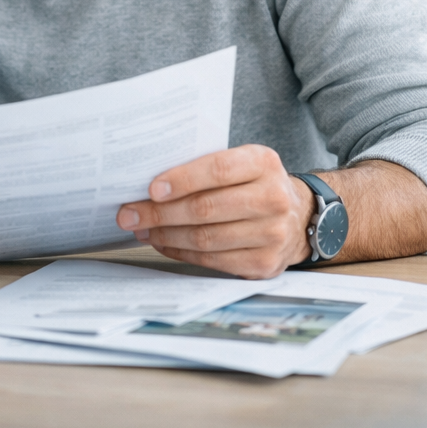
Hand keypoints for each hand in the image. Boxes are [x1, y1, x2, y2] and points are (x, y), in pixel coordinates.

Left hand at [115, 145, 313, 279]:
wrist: (297, 217)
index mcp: (264, 163)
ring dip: (166, 235)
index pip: (218, 169)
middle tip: (129, 213)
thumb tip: (152, 185)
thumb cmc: (255, 185)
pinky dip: (181, 252)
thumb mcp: (243, 163)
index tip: (151, 189)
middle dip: (160, 213)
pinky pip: (212, 260)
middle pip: (206, 208)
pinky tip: (164, 243)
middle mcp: (273, 198)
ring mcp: (272, 235)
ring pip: (205, 238)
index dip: (182, 179)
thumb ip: (207, 166)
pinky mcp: (264, 264)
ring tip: (142, 229)